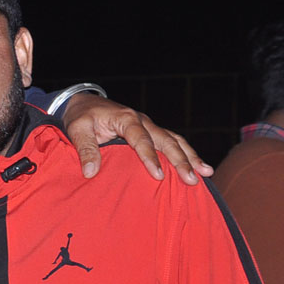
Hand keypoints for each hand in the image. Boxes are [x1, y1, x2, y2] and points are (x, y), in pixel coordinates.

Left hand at [63, 93, 212, 184]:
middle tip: (192, 179)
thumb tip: (90, 172)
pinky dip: (185, 153)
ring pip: (174, 140)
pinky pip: (171, 142)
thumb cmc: (81, 117)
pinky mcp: (149, 132)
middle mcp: (142, 121)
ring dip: (190, 156)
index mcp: (126, 119)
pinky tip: (197, 167)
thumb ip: (85, 149)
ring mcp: (148, 126)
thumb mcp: (77, 130)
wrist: (84, 104)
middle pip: (166, 140)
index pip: (142, 139)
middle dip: (181, 160)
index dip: (150, 158)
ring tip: (206, 172)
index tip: (159, 176)